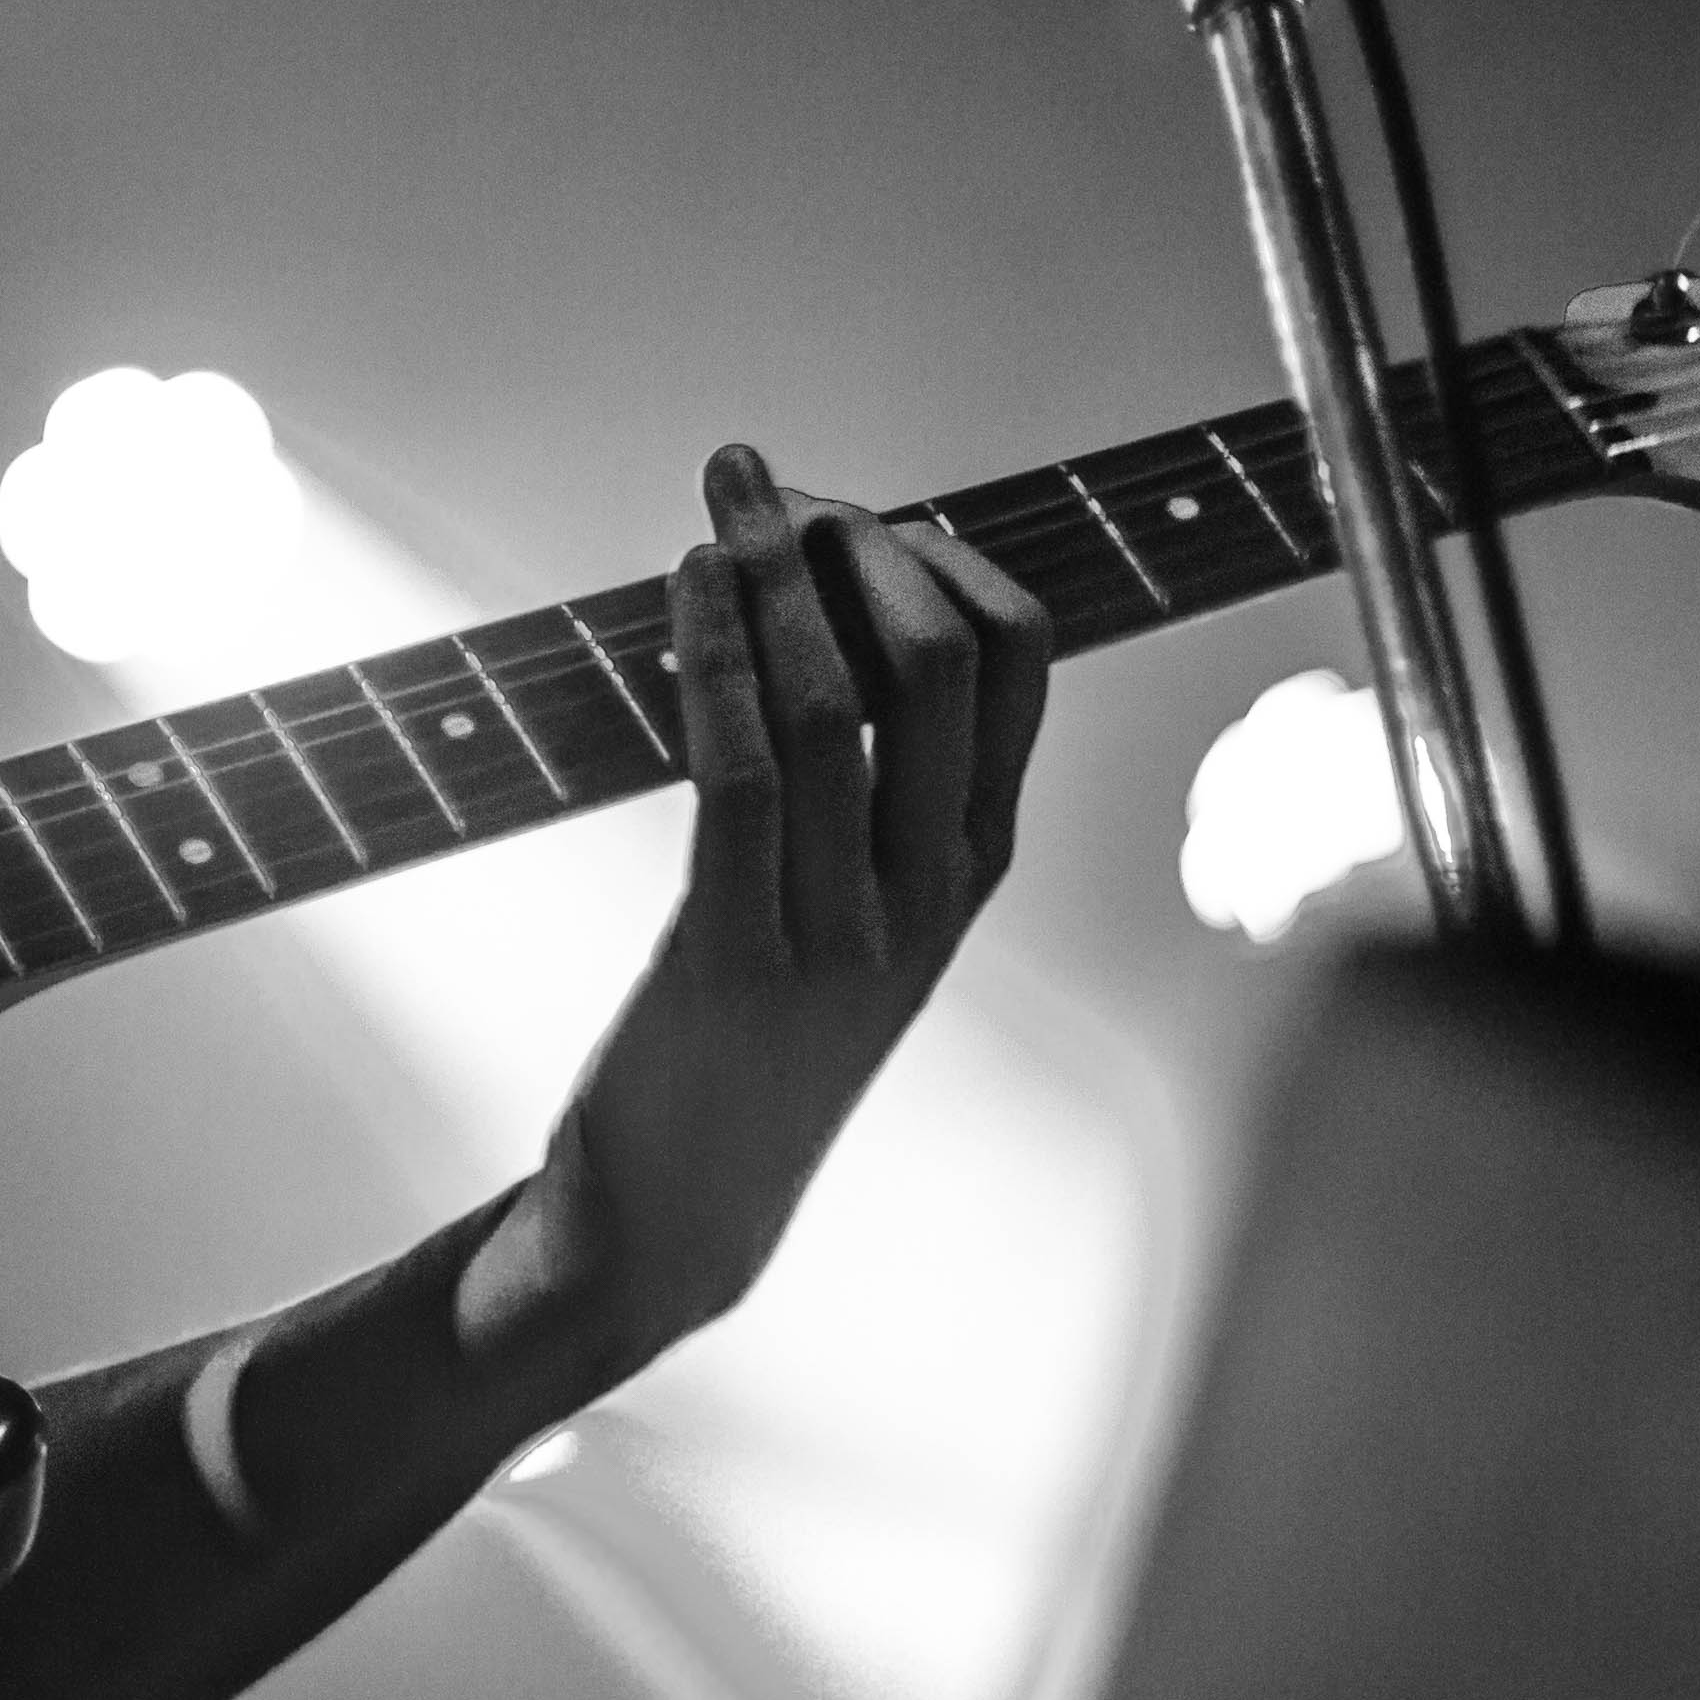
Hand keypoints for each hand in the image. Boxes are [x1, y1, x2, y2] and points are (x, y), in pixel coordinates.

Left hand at [470, 445, 1049, 1378]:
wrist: (680, 1212)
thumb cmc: (751, 1033)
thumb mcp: (851, 902)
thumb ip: (864, 780)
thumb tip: (823, 608)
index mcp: (973, 860)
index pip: (1019, 657)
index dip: (936, 550)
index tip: (846, 509)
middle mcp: (931, 886)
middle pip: (943, 656)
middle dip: (857, 540)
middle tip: (769, 487)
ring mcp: (842, 924)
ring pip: (840, 698)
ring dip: (774, 567)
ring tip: (724, 489)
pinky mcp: (736, 951)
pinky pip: (740, 767)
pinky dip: (713, 649)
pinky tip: (684, 580)